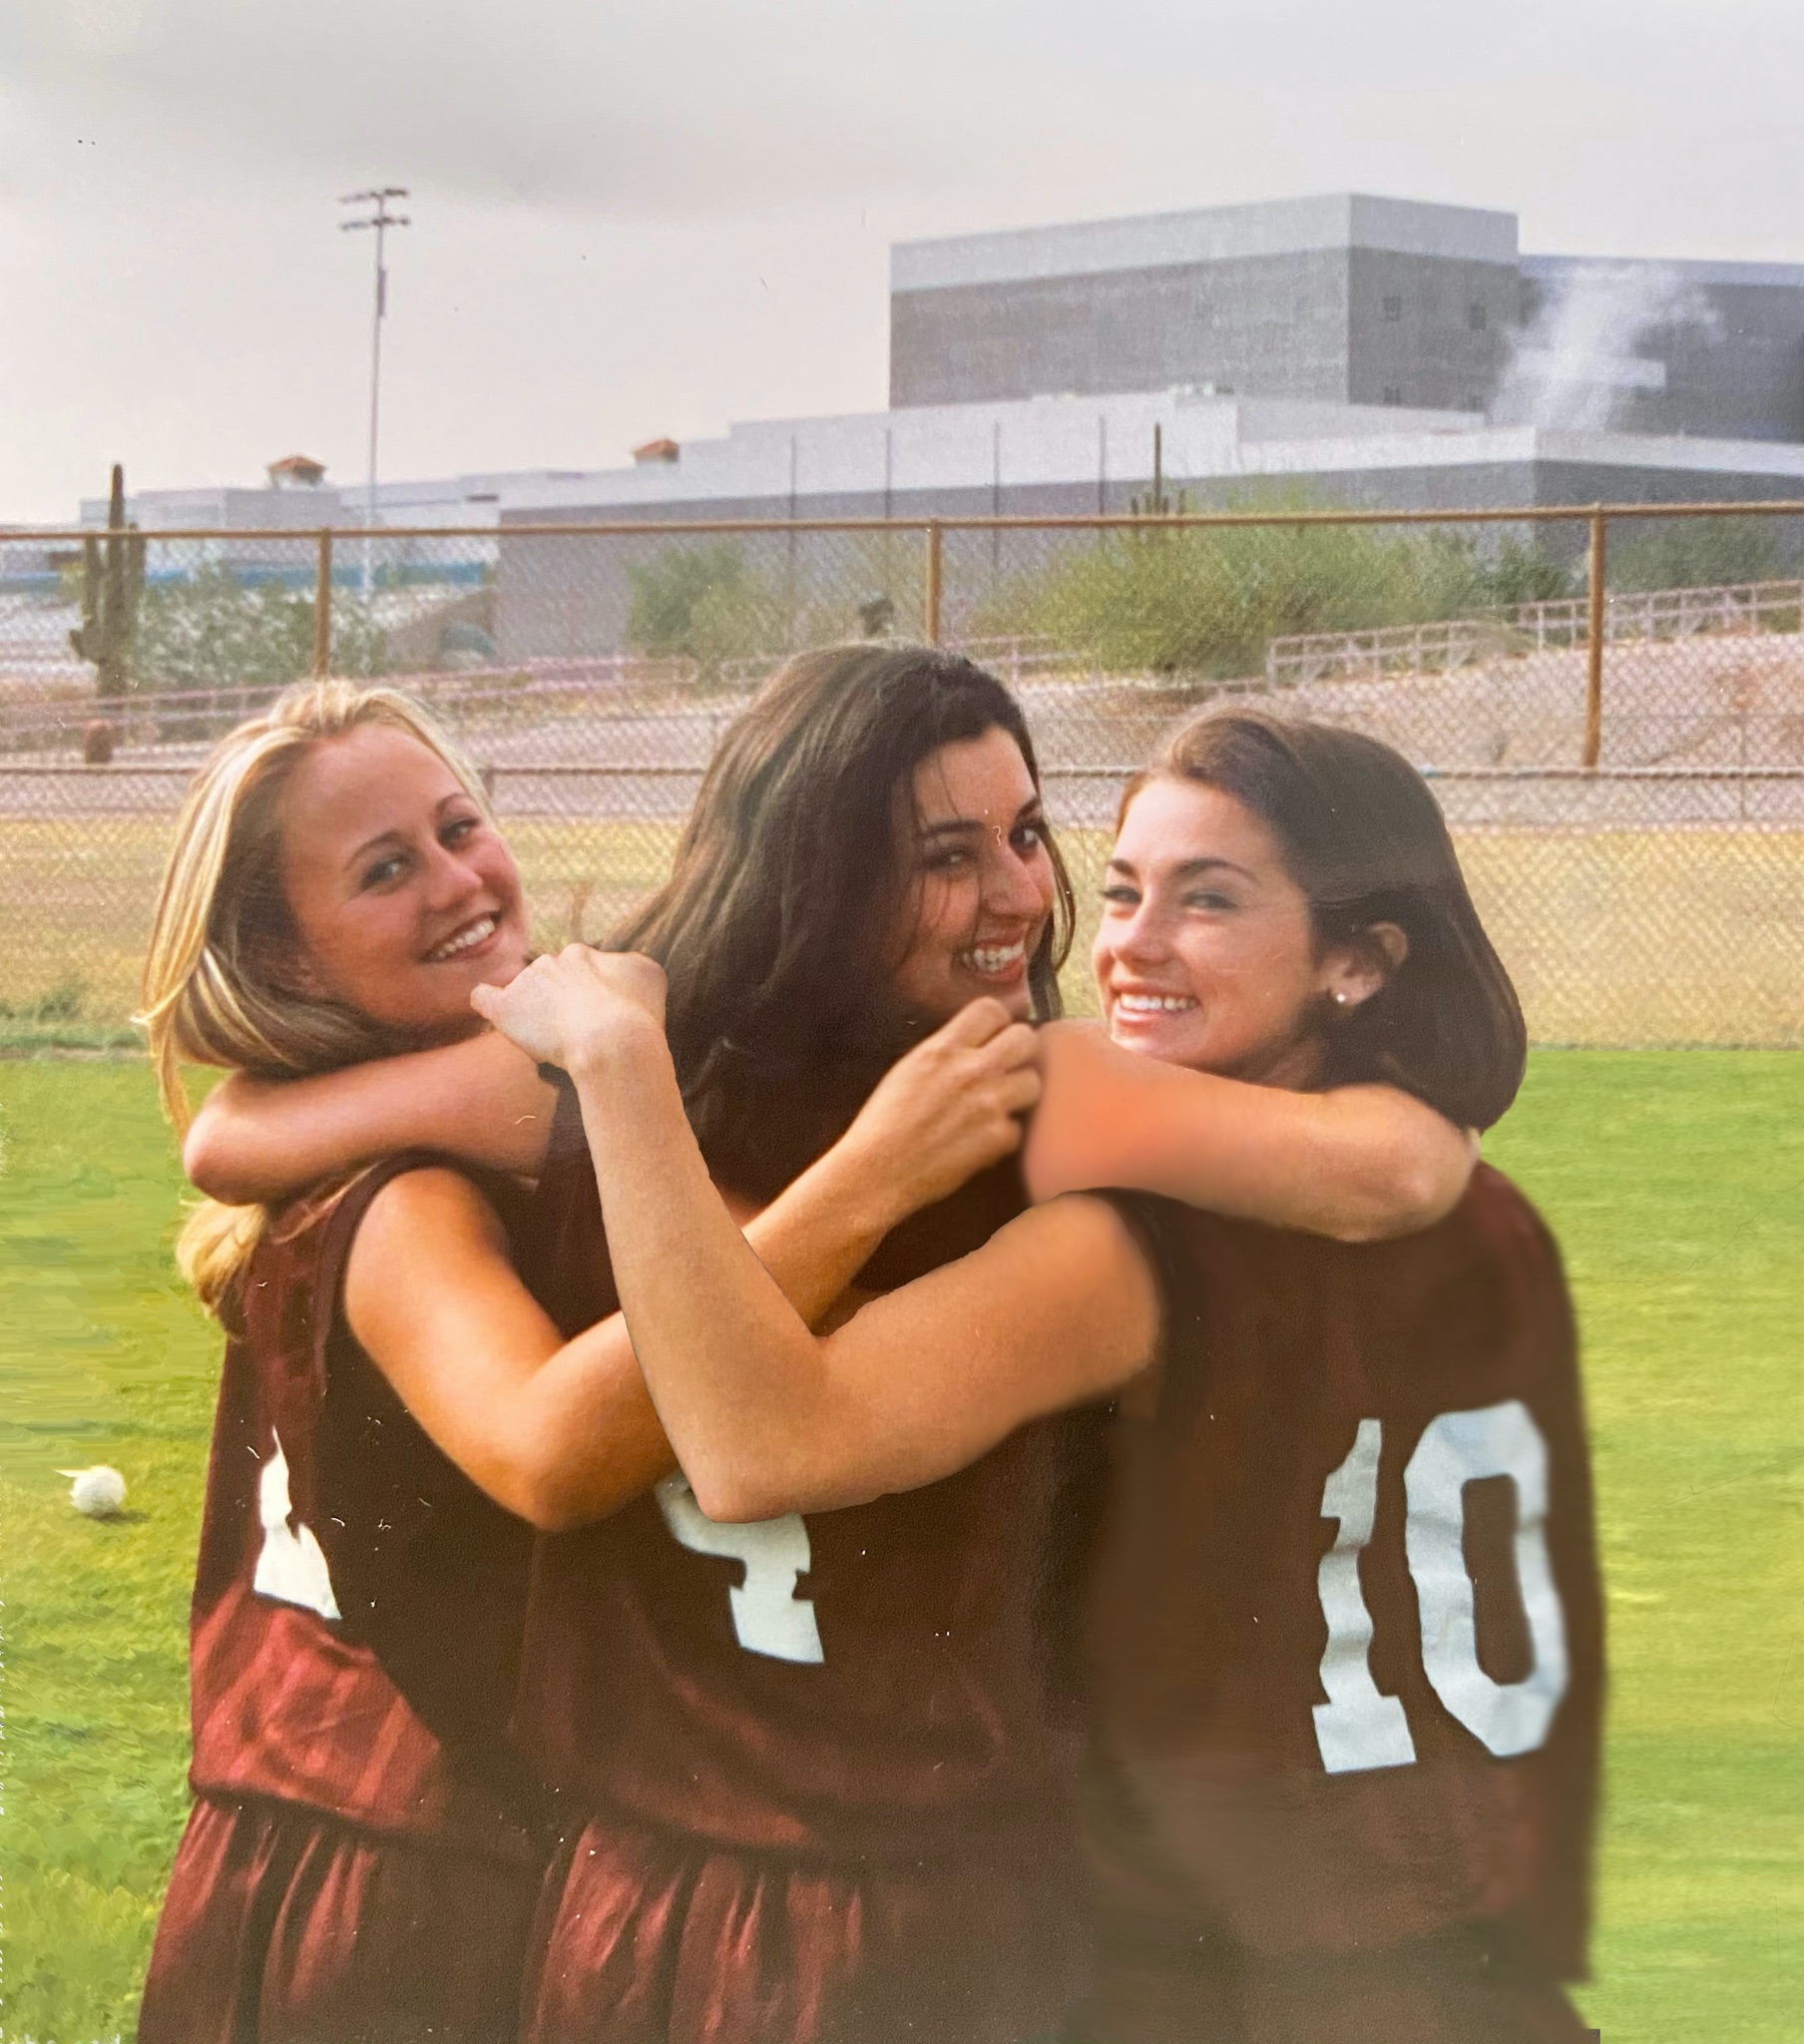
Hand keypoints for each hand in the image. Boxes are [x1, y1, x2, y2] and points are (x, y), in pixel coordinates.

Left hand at [471, 945, 666, 1070]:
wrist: (613, 1041)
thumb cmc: (638, 1015)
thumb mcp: (650, 975)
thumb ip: (630, 966)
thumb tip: (622, 968)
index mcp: (583, 955)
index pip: (579, 972)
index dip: (588, 997)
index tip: (597, 1019)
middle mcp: (553, 960)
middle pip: (551, 981)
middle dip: (561, 1002)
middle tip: (578, 1033)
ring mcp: (527, 982)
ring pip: (525, 992)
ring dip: (535, 1010)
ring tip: (553, 1041)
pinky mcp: (506, 1008)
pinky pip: (485, 997)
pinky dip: (488, 1002)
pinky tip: (492, 1011)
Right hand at [835, 997, 1040, 1224]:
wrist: (876, 1171)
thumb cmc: (882, 1124)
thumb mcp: (908, 1070)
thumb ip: (944, 1052)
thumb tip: (973, 1044)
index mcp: (942, 1048)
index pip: (991, 1009)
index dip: (998, 1023)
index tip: (994, 1037)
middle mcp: (971, 1069)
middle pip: (1025, 1038)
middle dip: (1021, 1052)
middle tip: (1009, 1069)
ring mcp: (988, 1103)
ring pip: (1034, 1082)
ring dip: (1020, 1093)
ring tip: (999, 1106)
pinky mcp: (997, 1138)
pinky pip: (1018, 1128)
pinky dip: (1003, 1137)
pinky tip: (982, 1142)